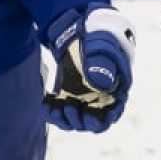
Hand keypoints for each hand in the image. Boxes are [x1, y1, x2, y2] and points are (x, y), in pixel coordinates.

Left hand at [44, 4, 134, 132]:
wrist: (78, 36)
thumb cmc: (95, 41)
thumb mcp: (99, 48)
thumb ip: (102, 64)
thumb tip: (102, 84)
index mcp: (114, 91)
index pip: (113, 113)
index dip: (104, 119)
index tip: (92, 116)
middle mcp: (99, 101)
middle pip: (93, 123)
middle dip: (82, 121)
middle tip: (70, 108)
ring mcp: (82, 102)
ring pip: (76, 121)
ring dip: (66, 120)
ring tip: (56, 110)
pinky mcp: (66, 99)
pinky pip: (60, 114)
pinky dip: (53, 113)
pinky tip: (46, 105)